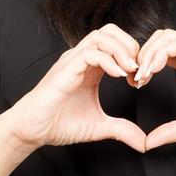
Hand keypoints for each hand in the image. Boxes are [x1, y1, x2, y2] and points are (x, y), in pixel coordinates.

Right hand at [3, 24, 148, 152]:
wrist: (32, 130)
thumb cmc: (58, 124)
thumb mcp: (99, 127)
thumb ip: (122, 130)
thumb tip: (143, 143)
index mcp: (91, 67)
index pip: (116, 43)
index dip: (134, 56)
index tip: (139, 79)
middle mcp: (81, 59)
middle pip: (110, 31)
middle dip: (130, 45)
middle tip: (138, 69)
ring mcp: (72, 61)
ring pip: (101, 36)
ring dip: (121, 50)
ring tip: (130, 71)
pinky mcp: (65, 69)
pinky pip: (90, 52)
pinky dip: (109, 60)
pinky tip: (118, 75)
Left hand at [131, 28, 175, 149]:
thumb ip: (172, 131)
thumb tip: (149, 143)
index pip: (160, 54)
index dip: (143, 65)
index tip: (135, 84)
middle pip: (158, 39)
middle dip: (141, 55)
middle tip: (134, 79)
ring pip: (165, 36)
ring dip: (148, 53)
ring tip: (141, 75)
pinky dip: (161, 53)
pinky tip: (153, 71)